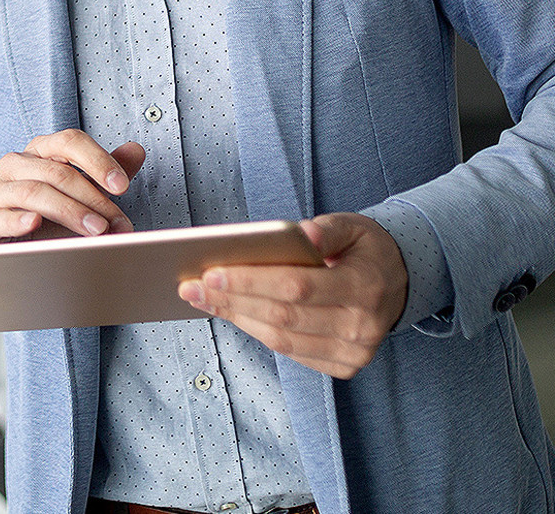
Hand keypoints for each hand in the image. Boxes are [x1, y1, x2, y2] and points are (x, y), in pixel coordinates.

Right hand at [0, 130, 145, 246]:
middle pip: (58, 171)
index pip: (70, 141)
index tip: (123, 187)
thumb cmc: (47, 216)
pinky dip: (18, 220)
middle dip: (93, 198)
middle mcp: (17, 163)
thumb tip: (136, 150)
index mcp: (41, 150)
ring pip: (34, 192)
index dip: (99, 161)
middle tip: (117, 223)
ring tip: (96, 231)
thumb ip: (106, 172)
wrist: (4, 245)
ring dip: (70, 211)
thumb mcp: (80, 194)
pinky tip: (35, 223)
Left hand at [178, 213, 407, 378]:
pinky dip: (257, 331)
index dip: (251, 282)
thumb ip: (326, 229)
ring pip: (282, 341)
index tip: (212, 272)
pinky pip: (290, 352)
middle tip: (192, 286)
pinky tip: (233, 312)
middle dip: (232, 301)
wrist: (400, 282)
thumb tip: (300, 234)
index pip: (297, 288)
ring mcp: (352, 353)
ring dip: (238, 319)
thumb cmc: (367, 249)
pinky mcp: (342, 366)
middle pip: (282, 317)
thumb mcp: (353, 226)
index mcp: (364, 288)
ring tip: (204, 299)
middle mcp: (360, 328)